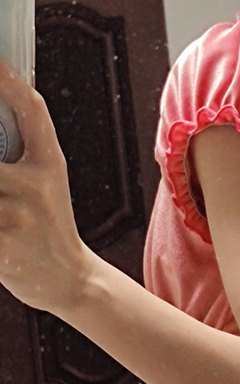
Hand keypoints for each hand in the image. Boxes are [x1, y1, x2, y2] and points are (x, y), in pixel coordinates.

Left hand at [0, 61, 87, 313]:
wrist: (71, 281)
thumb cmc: (52, 229)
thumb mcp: (50, 180)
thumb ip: (25, 143)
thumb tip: (4, 100)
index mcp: (49, 165)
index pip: (31, 110)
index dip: (11, 83)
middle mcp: (35, 186)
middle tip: (3, 184)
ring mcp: (17, 217)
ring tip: (2, 209)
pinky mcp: (4, 248)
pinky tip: (0, 233)